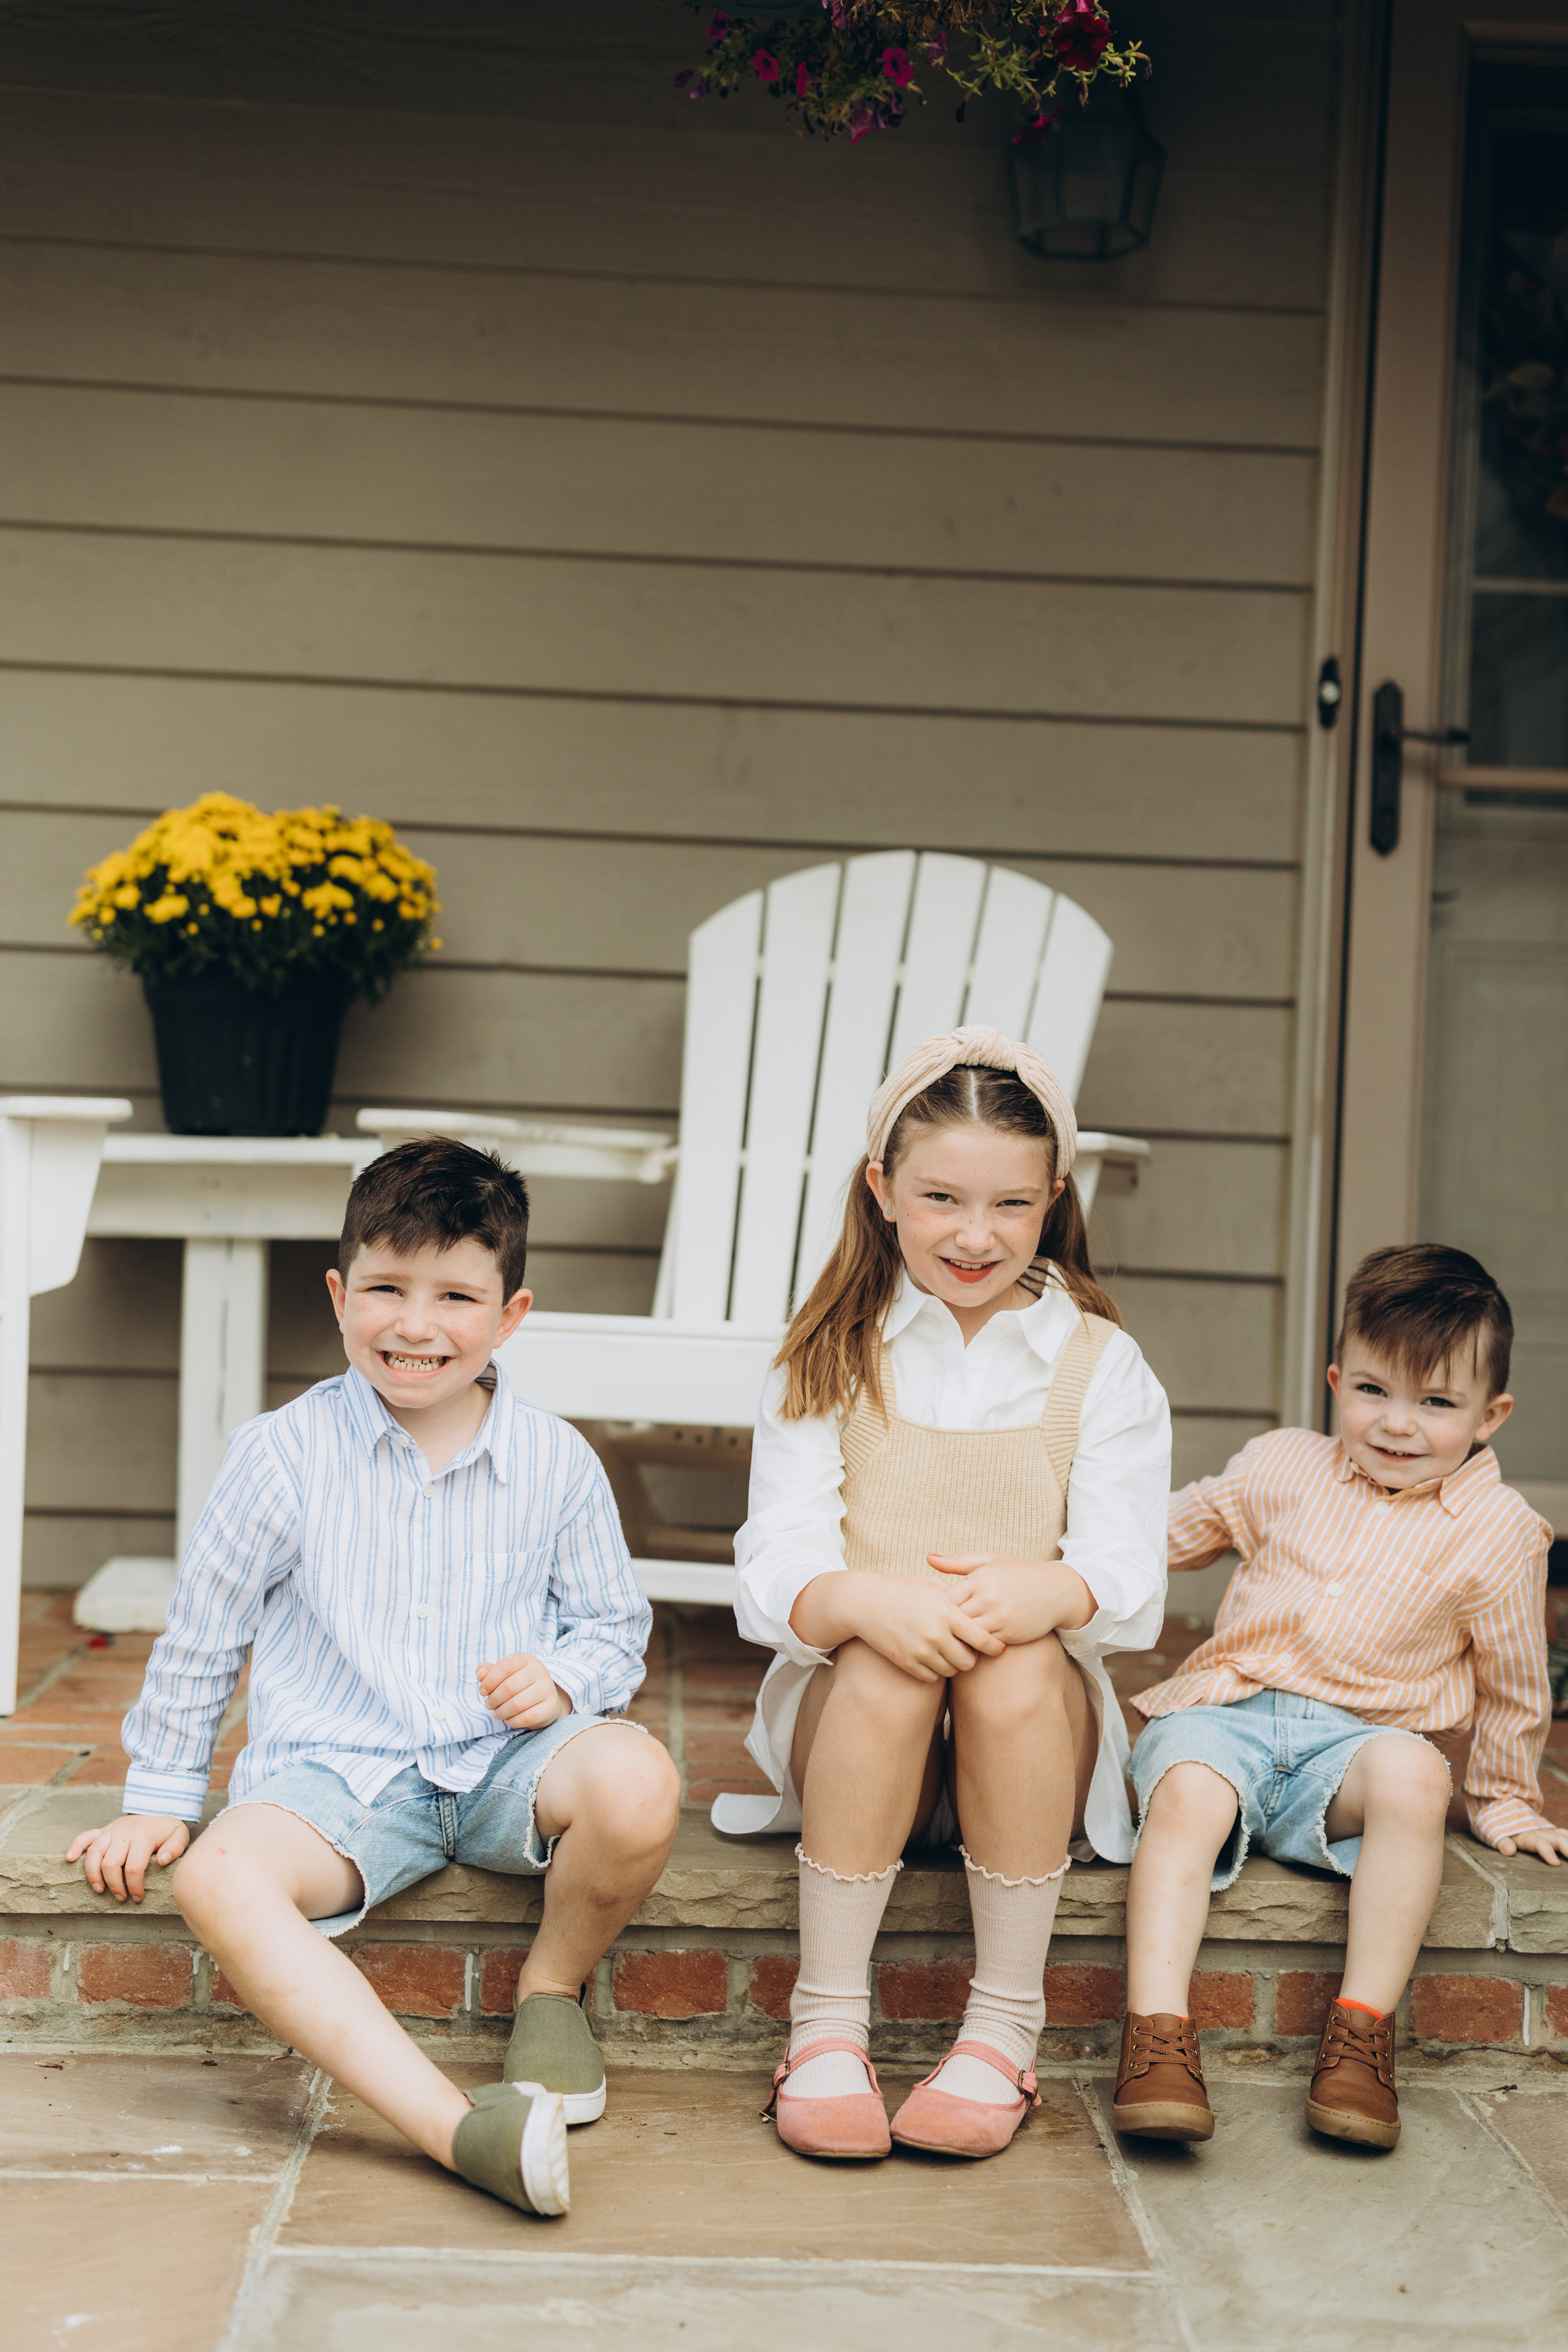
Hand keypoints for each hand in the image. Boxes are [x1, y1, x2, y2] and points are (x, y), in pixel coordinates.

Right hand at [65, 1814, 190, 1903]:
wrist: (155, 1811)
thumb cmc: (166, 1830)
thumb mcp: (180, 1834)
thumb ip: (176, 1847)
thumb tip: (162, 1860)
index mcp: (144, 1835)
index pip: (134, 1867)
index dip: (135, 1887)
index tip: (137, 1898)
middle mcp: (124, 1832)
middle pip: (111, 1863)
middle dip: (114, 1885)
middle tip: (121, 1898)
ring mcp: (111, 1830)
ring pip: (94, 1853)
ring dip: (94, 1875)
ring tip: (100, 1890)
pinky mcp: (102, 1830)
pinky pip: (85, 1836)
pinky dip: (75, 1846)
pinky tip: (69, 1859)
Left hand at [477, 1651, 571, 1730]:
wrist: (544, 1700)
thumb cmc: (518, 1685)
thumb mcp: (503, 1675)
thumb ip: (489, 1671)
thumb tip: (480, 1673)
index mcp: (526, 1659)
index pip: (504, 1666)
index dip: (489, 1681)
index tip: (483, 1691)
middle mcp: (539, 1670)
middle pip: (509, 1687)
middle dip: (493, 1700)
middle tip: (489, 1705)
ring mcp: (547, 1688)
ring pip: (517, 1704)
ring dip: (501, 1712)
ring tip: (497, 1713)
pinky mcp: (551, 1707)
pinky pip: (527, 1717)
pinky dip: (513, 1721)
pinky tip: (509, 1719)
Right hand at [848, 1581, 1008, 1682]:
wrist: (864, 1602)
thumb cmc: (900, 1589)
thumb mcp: (931, 1585)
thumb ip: (957, 1596)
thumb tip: (982, 1605)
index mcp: (947, 1612)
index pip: (982, 1638)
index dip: (994, 1646)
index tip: (998, 1648)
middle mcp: (936, 1635)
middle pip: (969, 1662)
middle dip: (970, 1657)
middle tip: (966, 1649)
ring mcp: (920, 1651)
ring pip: (951, 1671)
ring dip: (952, 1664)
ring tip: (946, 1651)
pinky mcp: (906, 1663)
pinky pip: (931, 1677)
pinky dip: (934, 1670)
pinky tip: (930, 1656)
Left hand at [929, 1553, 1094, 1644]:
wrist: (1057, 1591)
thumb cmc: (1019, 1572)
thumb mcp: (990, 1561)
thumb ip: (957, 1562)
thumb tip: (928, 1558)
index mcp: (979, 1579)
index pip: (946, 1598)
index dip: (938, 1606)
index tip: (936, 1610)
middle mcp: (987, 1599)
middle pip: (952, 1619)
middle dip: (944, 1625)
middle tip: (937, 1629)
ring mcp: (998, 1619)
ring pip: (966, 1635)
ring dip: (958, 1638)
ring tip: (949, 1639)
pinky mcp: (1008, 1635)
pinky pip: (982, 1646)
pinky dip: (975, 1646)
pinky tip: (970, 1644)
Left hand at [1494, 1824, 1567, 1865]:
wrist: (1508, 1812)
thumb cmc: (1502, 1829)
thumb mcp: (1496, 1835)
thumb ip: (1503, 1843)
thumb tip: (1509, 1851)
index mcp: (1527, 1835)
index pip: (1539, 1843)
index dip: (1547, 1852)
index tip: (1555, 1863)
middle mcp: (1542, 1833)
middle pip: (1558, 1839)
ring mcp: (1551, 1832)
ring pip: (1566, 1836)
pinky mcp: (1556, 1834)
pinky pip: (1567, 1835)